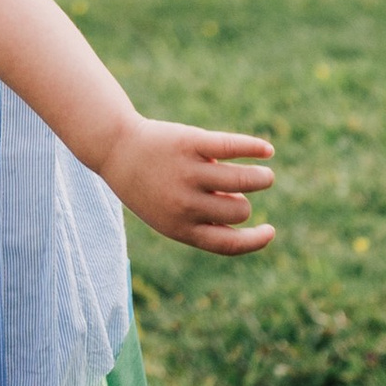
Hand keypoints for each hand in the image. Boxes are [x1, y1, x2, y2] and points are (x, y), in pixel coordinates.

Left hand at [96, 118, 273, 256]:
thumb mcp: (167, 215)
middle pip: (239, 210)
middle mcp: (184, 203)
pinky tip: (267, 150)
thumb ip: (201, 222)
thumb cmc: (148, 188)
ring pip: (244, 181)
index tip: (270, 231)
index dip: (255, 240)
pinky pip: (232, 147)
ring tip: (264, 175)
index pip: (228, 244)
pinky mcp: (190, 142)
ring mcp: (187, 172)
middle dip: (243, 203)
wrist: (116, 150)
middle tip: (235, 194)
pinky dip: (254, 148)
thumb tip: (245, 213)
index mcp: (179, 227)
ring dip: (260, 178)